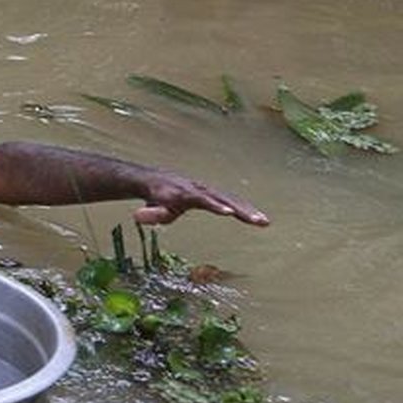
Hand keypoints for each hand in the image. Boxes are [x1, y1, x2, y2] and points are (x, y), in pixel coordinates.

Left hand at [134, 172, 269, 227]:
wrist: (158, 180)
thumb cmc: (156, 197)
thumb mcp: (151, 207)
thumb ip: (150, 213)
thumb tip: (138, 217)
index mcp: (185, 193)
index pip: (202, 199)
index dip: (215, 206)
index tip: (228, 213)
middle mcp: (200, 189)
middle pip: (223, 198)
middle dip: (241, 209)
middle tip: (257, 221)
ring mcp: (209, 190)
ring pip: (232, 198)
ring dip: (248, 210)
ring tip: (264, 222)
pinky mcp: (214, 194)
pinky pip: (232, 200)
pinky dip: (246, 208)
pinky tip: (259, 219)